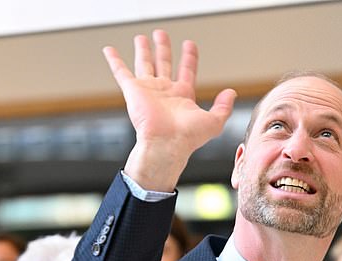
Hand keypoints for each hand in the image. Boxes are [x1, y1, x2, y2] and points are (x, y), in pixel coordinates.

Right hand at [103, 30, 236, 191]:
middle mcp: (165, 91)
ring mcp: (148, 90)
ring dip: (143, 50)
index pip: (186, 70)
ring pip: (144, 64)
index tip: (189, 45)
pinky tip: (109, 50)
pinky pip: (121, 72)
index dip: (189, 57)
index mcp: (182, 96)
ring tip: (142, 38)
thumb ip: (224, 107)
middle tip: (161, 35)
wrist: (166, 145)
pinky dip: (114, 61)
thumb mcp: (214, 122)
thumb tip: (232, 93)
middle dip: (163, 48)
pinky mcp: (133, 91)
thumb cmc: (187, 138)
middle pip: (164, 63)